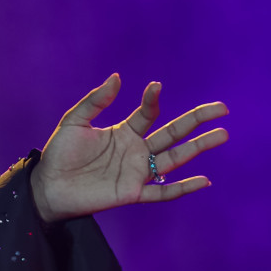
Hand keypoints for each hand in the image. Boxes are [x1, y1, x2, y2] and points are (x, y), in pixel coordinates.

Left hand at [30, 74, 228, 223]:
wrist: (47, 187)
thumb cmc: (59, 155)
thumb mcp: (74, 122)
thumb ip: (96, 101)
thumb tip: (117, 77)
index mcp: (124, 133)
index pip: (149, 114)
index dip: (153, 100)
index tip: (155, 86)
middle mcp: (136, 151)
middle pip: (173, 134)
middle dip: (197, 121)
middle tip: (222, 109)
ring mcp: (137, 173)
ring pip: (175, 159)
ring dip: (199, 148)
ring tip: (222, 135)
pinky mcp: (132, 193)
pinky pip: (163, 192)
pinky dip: (183, 188)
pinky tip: (204, 180)